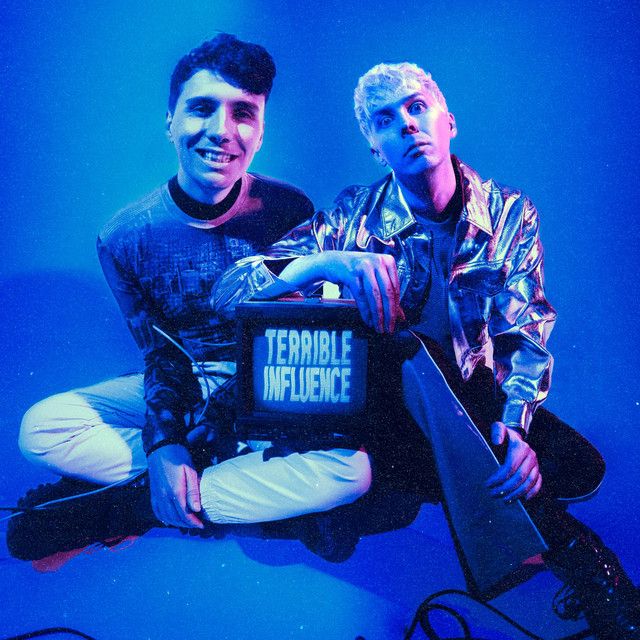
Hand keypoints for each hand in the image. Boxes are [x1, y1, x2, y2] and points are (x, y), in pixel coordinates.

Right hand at [147, 444, 203, 528]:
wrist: (161, 448)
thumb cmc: (178, 457)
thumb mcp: (190, 471)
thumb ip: (193, 491)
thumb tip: (197, 509)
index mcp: (175, 491)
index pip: (185, 514)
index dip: (193, 522)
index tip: (201, 525)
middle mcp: (164, 497)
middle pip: (176, 518)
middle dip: (187, 524)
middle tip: (196, 524)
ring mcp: (156, 496)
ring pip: (166, 517)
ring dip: (177, 523)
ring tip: (187, 522)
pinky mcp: (152, 494)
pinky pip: (157, 511)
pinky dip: (164, 518)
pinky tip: (171, 519)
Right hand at [286, 251, 403, 332]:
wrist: (333, 261)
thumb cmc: (357, 271)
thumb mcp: (374, 278)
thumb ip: (387, 294)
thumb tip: (400, 316)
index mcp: (388, 261)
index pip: (396, 288)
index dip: (396, 307)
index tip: (396, 321)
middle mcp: (378, 262)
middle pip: (387, 292)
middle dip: (389, 313)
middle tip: (389, 328)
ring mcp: (364, 266)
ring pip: (375, 295)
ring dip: (378, 315)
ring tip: (378, 327)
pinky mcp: (351, 273)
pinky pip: (361, 296)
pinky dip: (365, 311)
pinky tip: (368, 320)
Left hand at [486, 422, 541, 501]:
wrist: (516, 436)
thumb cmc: (504, 434)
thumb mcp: (498, 428)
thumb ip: (497, 432)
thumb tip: (496, 442)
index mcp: (521, 447)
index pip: (510, 466)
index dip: (499, 477)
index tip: (488, 484)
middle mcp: (531, 456)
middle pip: (520, 477)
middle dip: (506, 488)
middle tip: (493, 494)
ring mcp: (536, 464)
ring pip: (529, 483)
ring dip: (517, 494)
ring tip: (504, 499)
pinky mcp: (538, 470)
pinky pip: (538, 484)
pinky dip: (531, 493)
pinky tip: (522, 499)